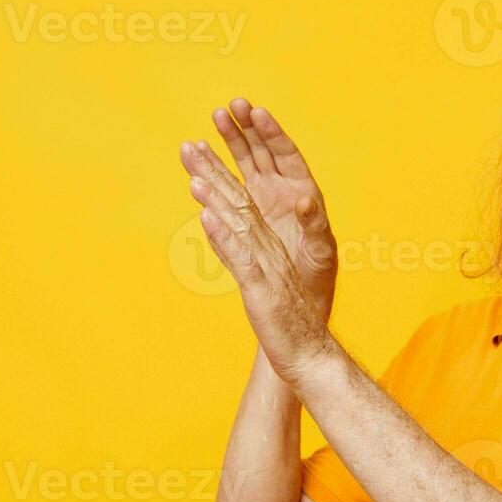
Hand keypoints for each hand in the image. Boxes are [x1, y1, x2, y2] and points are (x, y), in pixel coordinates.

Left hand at [180, 137, 336, 386]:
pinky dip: (224, 237)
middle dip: (214, 171)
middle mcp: (269, 249)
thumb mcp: (259, 280)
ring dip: (216, 197)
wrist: (310, 355)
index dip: (220, 173)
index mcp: (268, 245)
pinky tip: (206, 217)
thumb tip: (219, 229)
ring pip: (241, 224)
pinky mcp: (263, 290)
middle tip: (190, 145)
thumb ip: (239, 254)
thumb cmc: (286, 322)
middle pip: (240, 203)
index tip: (199, 150)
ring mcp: (267, 267)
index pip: (243, 201)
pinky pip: (241, 259)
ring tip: (194, 173)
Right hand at [208, 98, 337, 323]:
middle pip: (262, 151)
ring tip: (213, 118)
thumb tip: (306, 200)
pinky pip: (227, 187)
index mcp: (302, 191)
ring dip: (228, 142)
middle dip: (246, 128)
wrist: (300, 296)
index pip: (286, 154)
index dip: (271, 133)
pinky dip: (215, 173)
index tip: (257, 113)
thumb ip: (314, 224)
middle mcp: (281, 190)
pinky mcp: (244, 214)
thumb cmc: (318, 273)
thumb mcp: (321, 250)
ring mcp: (261, 199)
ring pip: (242, 163)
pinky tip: (199, 158)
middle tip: (230, 106)